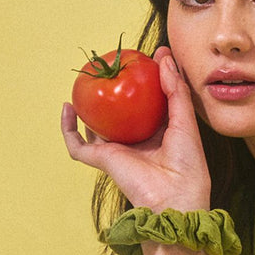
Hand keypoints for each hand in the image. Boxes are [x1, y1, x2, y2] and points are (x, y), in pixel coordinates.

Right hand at [61, 46, 211, 212]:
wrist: (175, 199)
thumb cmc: (187, 166)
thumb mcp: (186, 122)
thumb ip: (176, 91)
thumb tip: (164, 59)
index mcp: (159, 134)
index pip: (150, 102)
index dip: (151, 78)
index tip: (155, 55)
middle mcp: (135, 141)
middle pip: (120, 111)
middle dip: (117, 87)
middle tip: (119, 60)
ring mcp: (117, 150)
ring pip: (95, 125)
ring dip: (87, 105)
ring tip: (86, 80)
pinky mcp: (102, 160)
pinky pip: (76, 144)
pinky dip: (67, 127)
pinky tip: (67, 106)